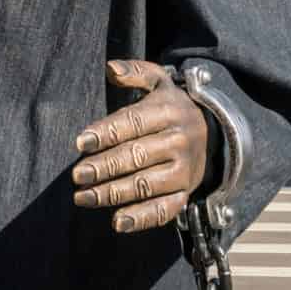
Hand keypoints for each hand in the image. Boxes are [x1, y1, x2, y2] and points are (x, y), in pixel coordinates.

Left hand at [71, 60, 209, 233]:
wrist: (213, 134)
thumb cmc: (171, 106)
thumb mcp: (159, 81)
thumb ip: (135, 71)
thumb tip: (111, 68)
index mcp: (168, 112)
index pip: (132, 123)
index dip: (105, 133)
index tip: (80, 143)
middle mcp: (178, 141)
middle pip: (136, 157)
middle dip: (104, 167)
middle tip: (77, 175)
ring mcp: (184, 170)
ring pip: (146, 185)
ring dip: (113, 193)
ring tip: (83, 197)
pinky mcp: (185, 192)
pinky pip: (164, 209)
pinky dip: (142, 218)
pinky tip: (117, 221)